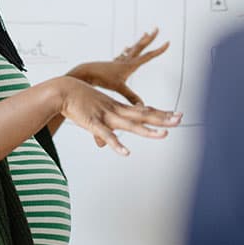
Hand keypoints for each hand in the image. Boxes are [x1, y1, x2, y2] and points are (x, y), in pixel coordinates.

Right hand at [55, 75, 180, 155]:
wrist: (62, 91)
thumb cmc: (78, 103)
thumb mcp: (93, 119)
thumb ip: (99, 133)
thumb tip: (101, 144)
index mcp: (117, 108)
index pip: (143, 111)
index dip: (159, 113)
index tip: (175, 114)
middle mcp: (116, 111)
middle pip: (143, 115)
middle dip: (162, 118)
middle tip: (181, 119)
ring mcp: (106, 117)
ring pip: (131, 125)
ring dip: (148, 130)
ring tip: (164, 135)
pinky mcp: (93, 123)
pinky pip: (106, 136)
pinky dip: (116, 144)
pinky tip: (126, 153)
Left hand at [68, 28, 168, 105]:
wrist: (85, 73)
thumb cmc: (101, 80)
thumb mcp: (119, 88)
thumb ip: (131, 97)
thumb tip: (143, 108)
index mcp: (129, 65)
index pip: (148, 56)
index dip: (159, 50)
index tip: (168, 42)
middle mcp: (124, 60)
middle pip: (140, 46)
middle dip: (150, 38)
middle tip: (157, 28)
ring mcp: (118, 61)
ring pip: (132, 49)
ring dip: (140, 41)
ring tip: (145, 34)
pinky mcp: (111, 64)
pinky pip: (122, 55)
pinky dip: (126, 51)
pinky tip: (125, 49)